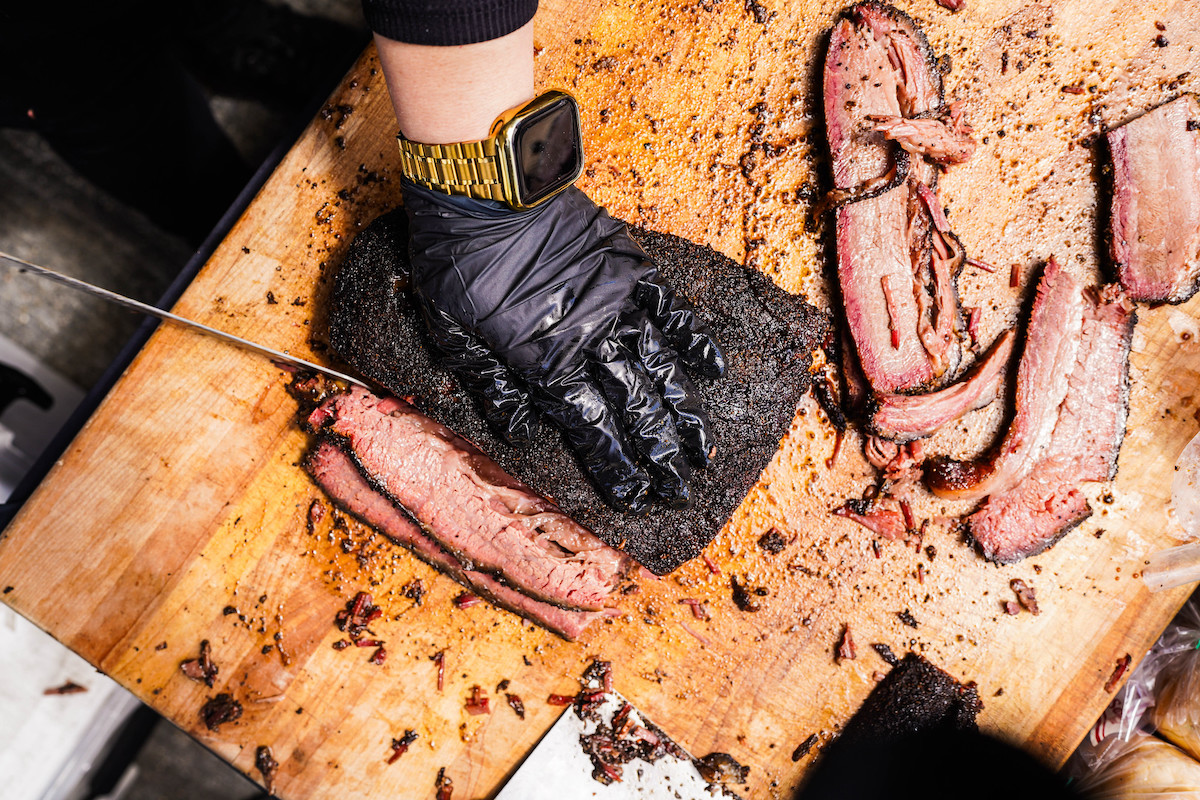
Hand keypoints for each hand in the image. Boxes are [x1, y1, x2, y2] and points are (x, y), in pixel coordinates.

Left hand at [403, 181, 725, 512]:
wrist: (486, 192)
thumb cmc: (459, 261)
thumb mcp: (453, 333)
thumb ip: (491, 385)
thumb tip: (522, 433)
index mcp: (545, 362)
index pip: (589, 428)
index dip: (614, 466)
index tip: (635, 497)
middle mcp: (588, 340)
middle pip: (632, 408)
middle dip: (657, 454)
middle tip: (679, 490)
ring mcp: (614, 303)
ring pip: (657, 368)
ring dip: (681, 412)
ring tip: (702, 450)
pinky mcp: (626, 267)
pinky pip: (669, 308)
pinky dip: (692, 339)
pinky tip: (712, 369)